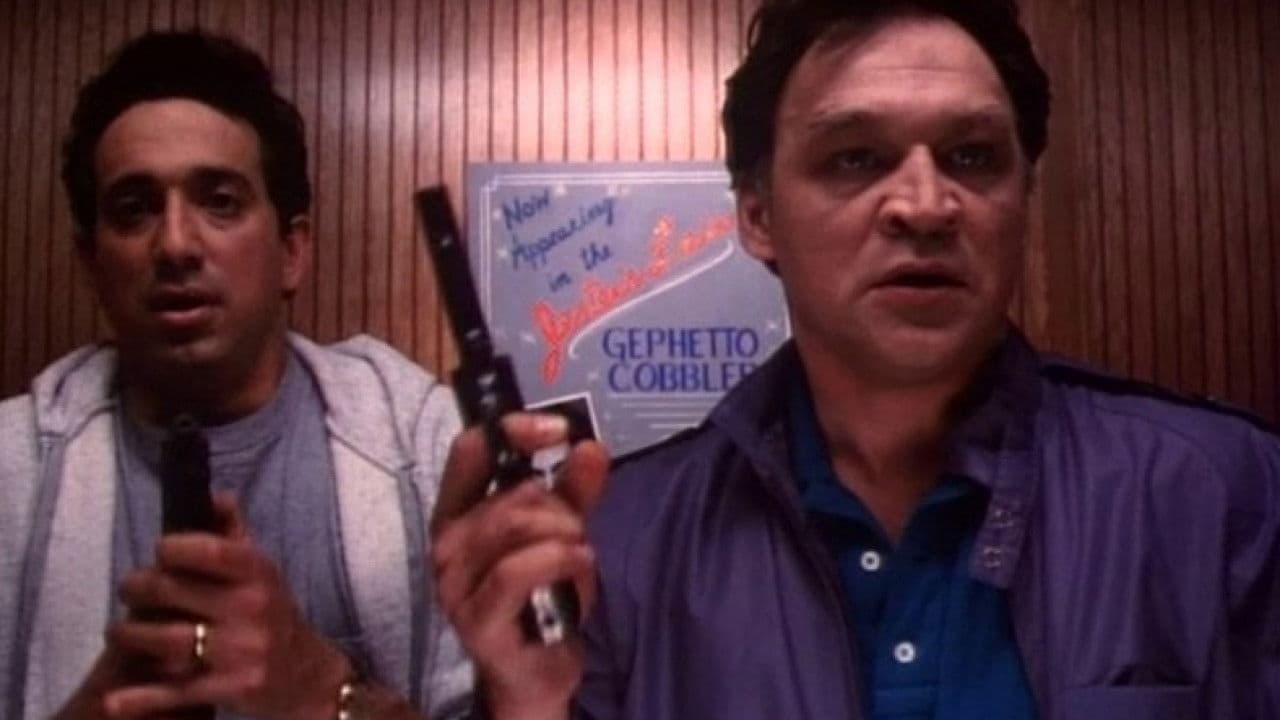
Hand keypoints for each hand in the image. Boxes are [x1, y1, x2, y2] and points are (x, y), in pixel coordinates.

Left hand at [98, 495, 351, 719]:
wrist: (307, 676)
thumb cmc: (274, 615)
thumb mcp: (264, 571)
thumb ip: (235, 534)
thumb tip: (215, 496)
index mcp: (259, 572)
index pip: (207, 549)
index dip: (171, 548)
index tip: (159, 553)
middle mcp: (251, 607)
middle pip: (172, 592)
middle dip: (137, 589)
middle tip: (127, 591)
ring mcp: (241, 650)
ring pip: (165, 640)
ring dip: (129, 636)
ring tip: (118, 633)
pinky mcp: (232, 688)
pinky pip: (176, 691)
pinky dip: (141, 696)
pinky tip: (114, 700)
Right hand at [431, 413, 607, 719]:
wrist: (536, 668)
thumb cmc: (541, 595)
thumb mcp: (561, 533)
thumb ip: (573, 490)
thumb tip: (590, 446)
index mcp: (458, 513)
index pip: (470, 450)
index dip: (514, 431)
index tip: (558, 429)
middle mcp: (446, 544)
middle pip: (511, 493)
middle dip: (561, 507)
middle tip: (579, 532)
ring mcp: (455, 583)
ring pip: (517, 526)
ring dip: (566, 537)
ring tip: (579, 558)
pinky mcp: (476, 617)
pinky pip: (519, 569)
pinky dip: (559, 561)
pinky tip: (580, 566)